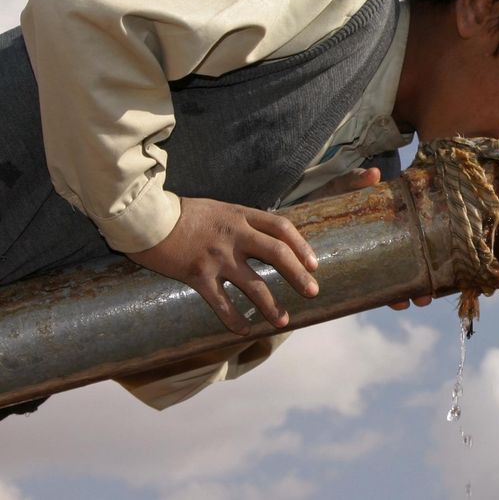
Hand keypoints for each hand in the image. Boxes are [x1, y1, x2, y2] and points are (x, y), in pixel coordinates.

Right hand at [127, 197, 319, 334]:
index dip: (301, 246)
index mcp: (240, 216)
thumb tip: (261, 237)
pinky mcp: (197, 274)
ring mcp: (217, 256)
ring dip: (271, 305)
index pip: (281, 228)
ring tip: (283, 320)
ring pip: (254, 284)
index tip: (313, 263)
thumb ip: (239, 222)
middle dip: (298, 275)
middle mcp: (234, 235)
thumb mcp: (217, 208)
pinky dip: (234, 319)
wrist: (144, 217)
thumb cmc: (179, 213)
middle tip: (313, 291)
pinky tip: (244, 330)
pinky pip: (221, 303)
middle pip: (277, 254)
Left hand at [308, 167, 431, 310]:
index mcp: (384, 227)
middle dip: (421, 284)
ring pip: (392, 283)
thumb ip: (352, 182)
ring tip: (408, 302)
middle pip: (408, 267)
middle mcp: (380, 247)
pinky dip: (376, 299)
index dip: (427, 256)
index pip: (412, 242)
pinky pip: (366, 293)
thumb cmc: (318, 205)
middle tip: (426, 297)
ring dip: (404, 294)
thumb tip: (375, 174)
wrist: (285, 226)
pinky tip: (389, 303)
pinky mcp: (346, 277)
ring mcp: (364, 264)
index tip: (437, 268)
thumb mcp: (336, 191)